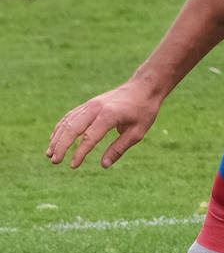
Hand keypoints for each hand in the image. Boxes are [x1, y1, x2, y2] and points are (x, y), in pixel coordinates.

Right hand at [46, 81, 161, 169]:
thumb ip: (119, 148)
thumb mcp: (137, 132)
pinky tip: (55, 138)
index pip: (89, 137)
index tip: (73, 166)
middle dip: (61, 145)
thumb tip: (104, 165)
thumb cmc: (144, 110)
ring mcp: (91, 104)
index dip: (80, 153)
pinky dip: (61, 127)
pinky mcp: (90, 103)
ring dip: (57, 137)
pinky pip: (71, 115)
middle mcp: (96, 108)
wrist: (144, 86)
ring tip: (49, 154)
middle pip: (73, 128)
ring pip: (69, 121)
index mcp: (109, 115)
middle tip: (54, 161)